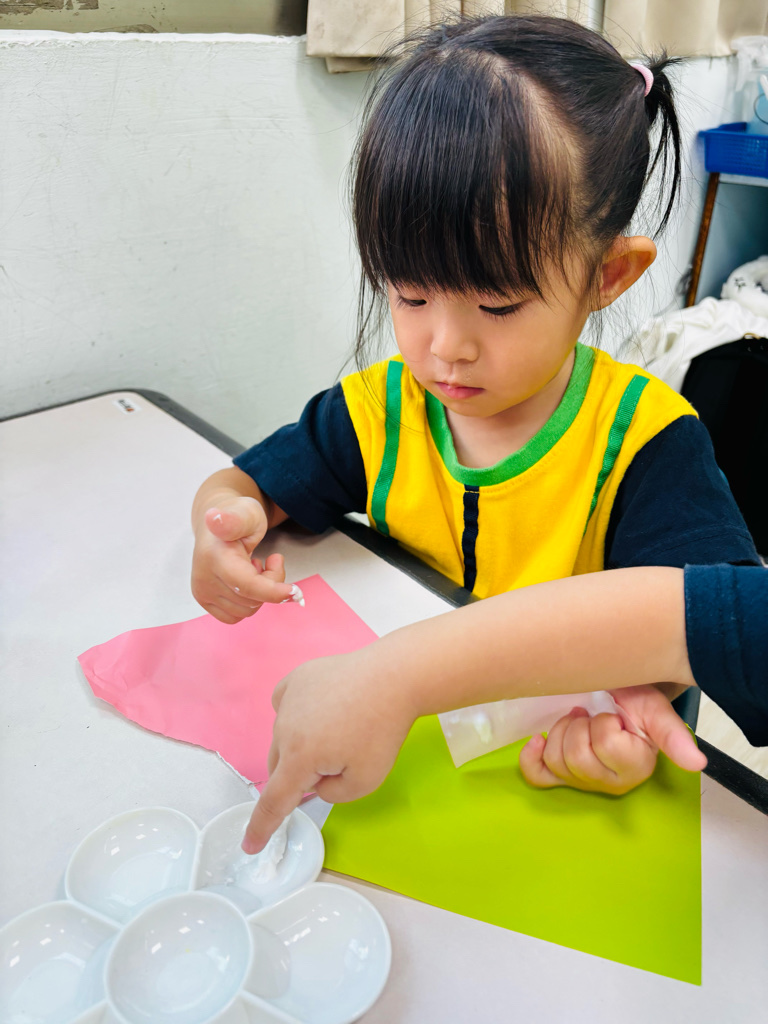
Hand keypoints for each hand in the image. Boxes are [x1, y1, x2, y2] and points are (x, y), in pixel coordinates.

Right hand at [191, 497, 292, 622]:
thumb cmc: (238, 518)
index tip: (295, 591)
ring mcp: (202, 592)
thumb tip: (214, 517)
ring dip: (260, 593)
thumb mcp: (245, 512)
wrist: (219, 527)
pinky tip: (246, 581)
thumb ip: (235, 520)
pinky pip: (236, 616)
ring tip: (254, 567)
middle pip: (252, 600)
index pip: (247, 586)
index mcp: (214, 557)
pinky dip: (248, 602)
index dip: (274, 591)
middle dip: (271, 583)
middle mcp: (203, 578)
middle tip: (271, 560)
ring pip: (247, 610)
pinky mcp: (205, 601)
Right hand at [241, 650, 415, 853]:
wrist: (393, 677)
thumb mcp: (365, 782)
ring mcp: (288, 699)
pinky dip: (298, 715)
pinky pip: (286, 706)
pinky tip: (324, 708)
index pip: (274, 801)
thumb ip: (333, 794)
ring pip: (283, 736)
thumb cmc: (382, 730)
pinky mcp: (297, 678)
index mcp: (299, 757)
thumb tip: (315, 782)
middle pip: (280, 766)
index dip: (262, 827)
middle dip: (300, 774)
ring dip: (302, 743)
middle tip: (339, 762)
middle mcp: (284, 728)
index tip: (250, 845)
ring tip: (342, 729)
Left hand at [519, 684, 706, 794]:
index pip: (605, 745)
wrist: (619, 700)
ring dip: (561, 731)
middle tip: (592, 716)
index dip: (605, 723)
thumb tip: (697, 762)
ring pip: (555, 760)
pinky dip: (531, 757)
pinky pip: (537, 776)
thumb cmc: (639, 706)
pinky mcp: (559, 777)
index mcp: (636, 768)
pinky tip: (538, 739)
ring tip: (578, 722)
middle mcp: (609, 783)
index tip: (616, 718)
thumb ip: (675, 736)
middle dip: (579, 727)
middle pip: (574, 755)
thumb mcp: (658, 712)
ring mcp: (582, 782)